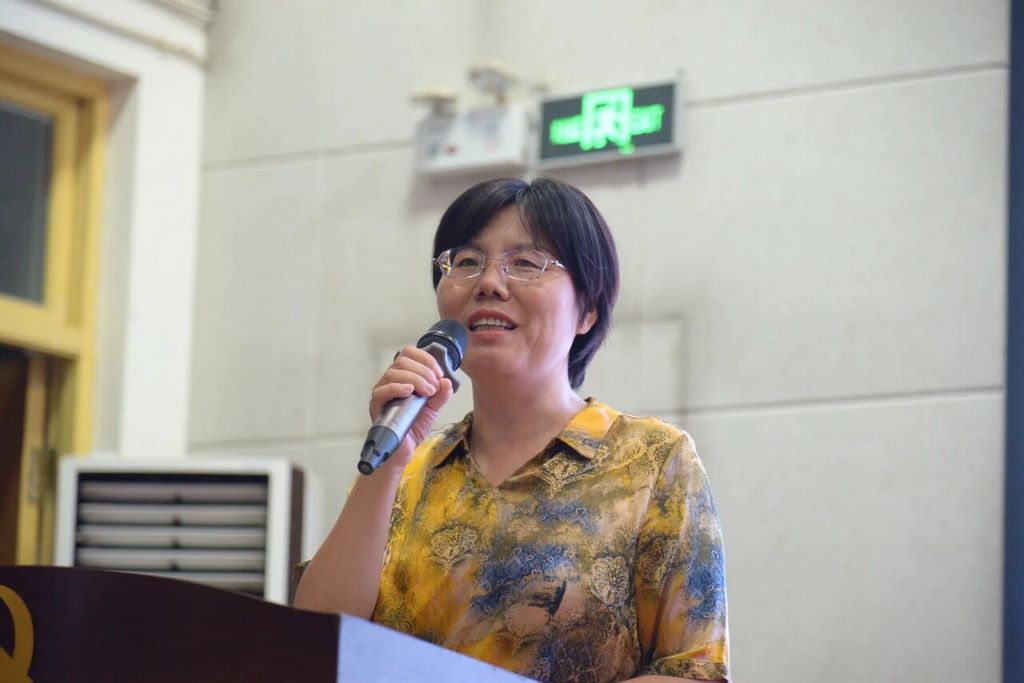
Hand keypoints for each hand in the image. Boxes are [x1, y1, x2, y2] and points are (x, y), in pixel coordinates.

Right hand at [368, 345, 453, 472]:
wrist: (403, 451)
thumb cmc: (413, 428)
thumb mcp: (433, 409)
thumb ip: (441, 395)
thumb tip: (447, 381)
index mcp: (403, 377)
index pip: (408, 354)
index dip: (425, 359)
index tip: (439, 374)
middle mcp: (390, 382)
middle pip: (402, 361)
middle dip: (423, 371)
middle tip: (434, 386)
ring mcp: (382, 393)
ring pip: (393, 373)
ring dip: (415, 379)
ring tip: (427, 392)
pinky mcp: (376, 407)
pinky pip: (382, 391)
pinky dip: (397, 388)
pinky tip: (409, 391)